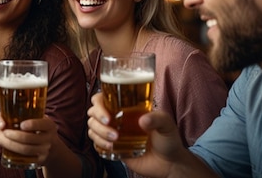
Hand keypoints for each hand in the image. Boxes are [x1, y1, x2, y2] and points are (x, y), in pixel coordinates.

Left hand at [0, 112, 57, 165]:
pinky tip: (6, 148)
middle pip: (30, 138)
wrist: (50, 147)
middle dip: (14, 135)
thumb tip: (0, 125)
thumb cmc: (33, 128)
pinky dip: (14, 154)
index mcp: (48, 125)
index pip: (43, 124)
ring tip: (0, 139)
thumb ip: (11, 116)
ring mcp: (44, 150)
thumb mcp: (30, 118)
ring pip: (26, 150)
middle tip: (4, 132)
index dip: (32, 124)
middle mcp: (49, 138)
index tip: (21, 124)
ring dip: (10, 144)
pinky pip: (26, 159)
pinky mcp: (38, 160)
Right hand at [88, 92, 212, 176]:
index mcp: (126, 107)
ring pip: (92, 128)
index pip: (103, 98)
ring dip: (99, 133)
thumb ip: (158, 119)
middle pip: (93, 113)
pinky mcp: (111, 147)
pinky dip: (99, 144)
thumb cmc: (168, 140)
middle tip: (112, 127)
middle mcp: (116, 118)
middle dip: (98, 120)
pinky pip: (96, 143)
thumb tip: (143, 120)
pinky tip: (112, 148)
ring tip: (115, 141)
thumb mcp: (167, 124)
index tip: (107, 115)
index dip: (99, 104)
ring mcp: (112, 132)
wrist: (168, 163)